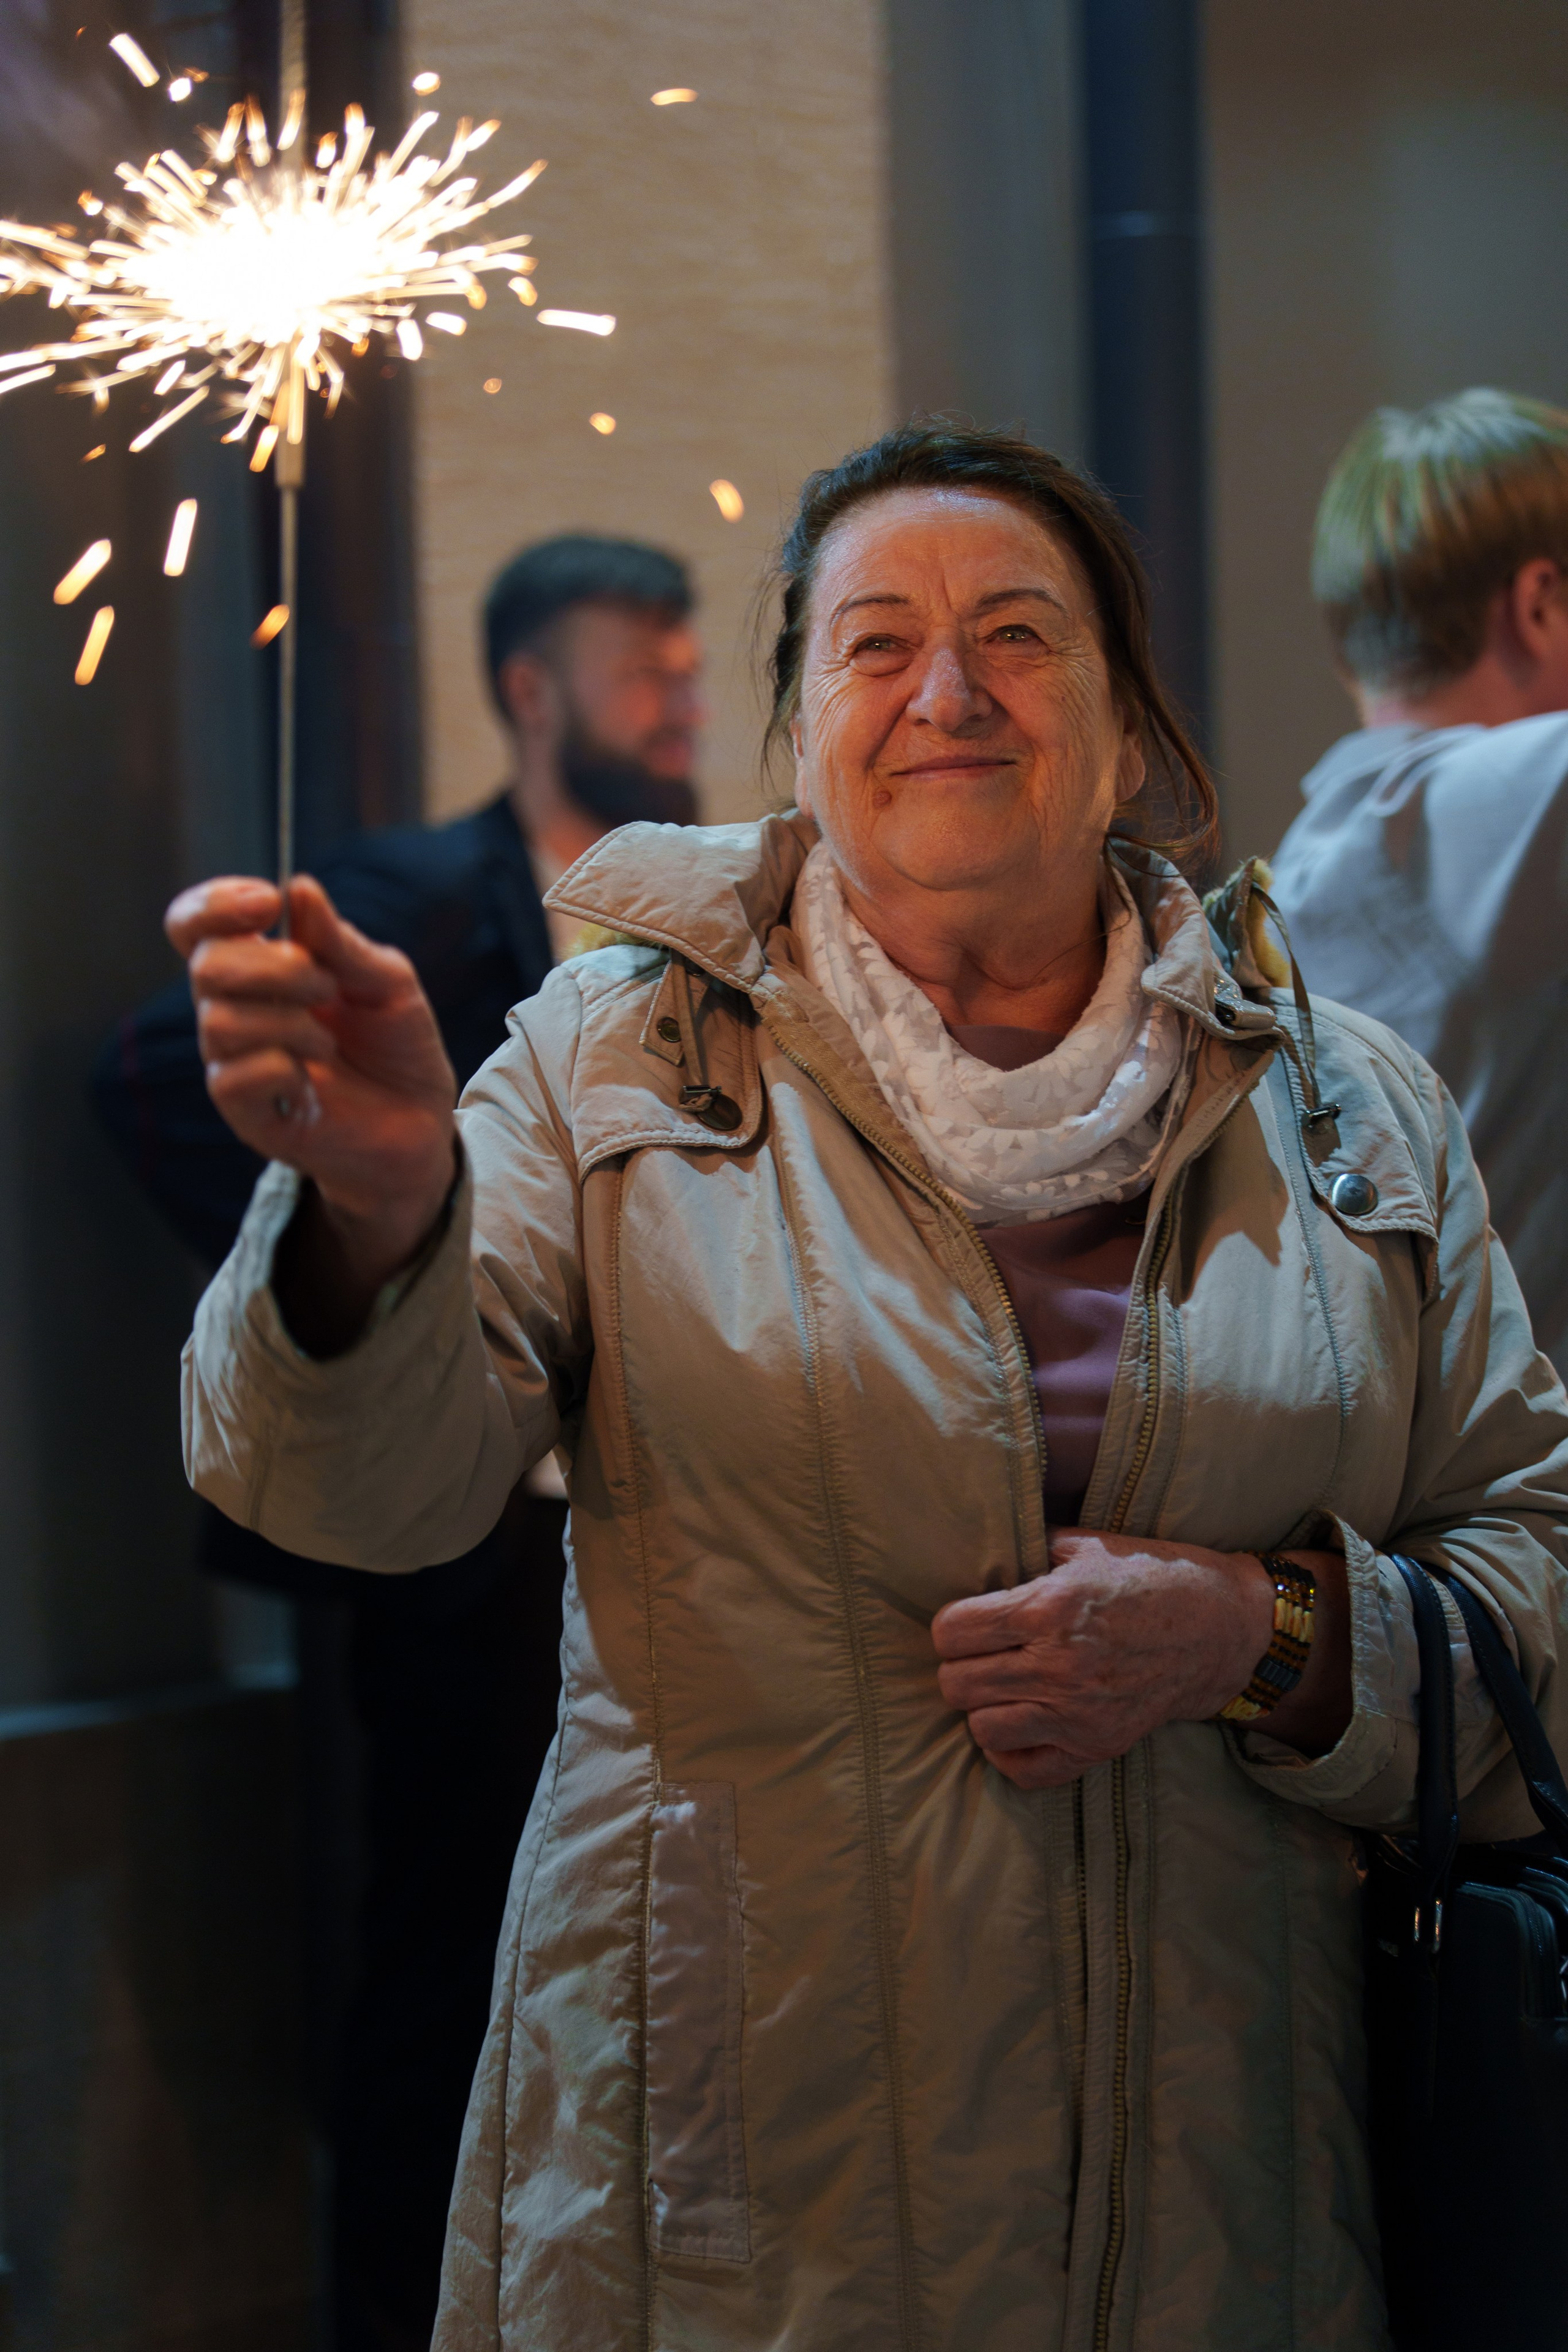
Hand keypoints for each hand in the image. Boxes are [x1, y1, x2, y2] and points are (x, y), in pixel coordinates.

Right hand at [166, 874, 458, 1320]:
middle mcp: (233, 1009)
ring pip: (220, 1020)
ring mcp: (232, 1061)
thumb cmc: (396, 1046)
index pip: (196, 924)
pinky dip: (284, 1069)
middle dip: (275, 967)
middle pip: (206, 964)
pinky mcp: (243, 1111)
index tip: (267, 901)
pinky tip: (311, 1081)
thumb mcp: (387, 981)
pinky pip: (236, 1076)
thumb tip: (298, 887)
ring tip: (328, 1042)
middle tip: (326, 987)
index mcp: (258, 968)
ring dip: (289, 1022)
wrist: (419, 1123)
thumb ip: (341, 941)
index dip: (215, 904)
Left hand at [932, 1530, 1348, 1788]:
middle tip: (983, 1654)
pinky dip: (1009, 1750)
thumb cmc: (1151, 1575)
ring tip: (1002, 1686)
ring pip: (981, 1728)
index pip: (951, 1633)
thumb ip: (1028, 1549)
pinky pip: (1022, 1768)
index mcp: (1049, 1609)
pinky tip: (1020, 1722)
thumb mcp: (1087, 1544)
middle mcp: (1058, 1667)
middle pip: (956, 1684)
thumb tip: (977, 1554)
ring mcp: (1077, 1715)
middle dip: (961, 1666)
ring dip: (983, 1707)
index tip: (968, 1622)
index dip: (951, 1626)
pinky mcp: (1097, 1747)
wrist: (1221, 1629)